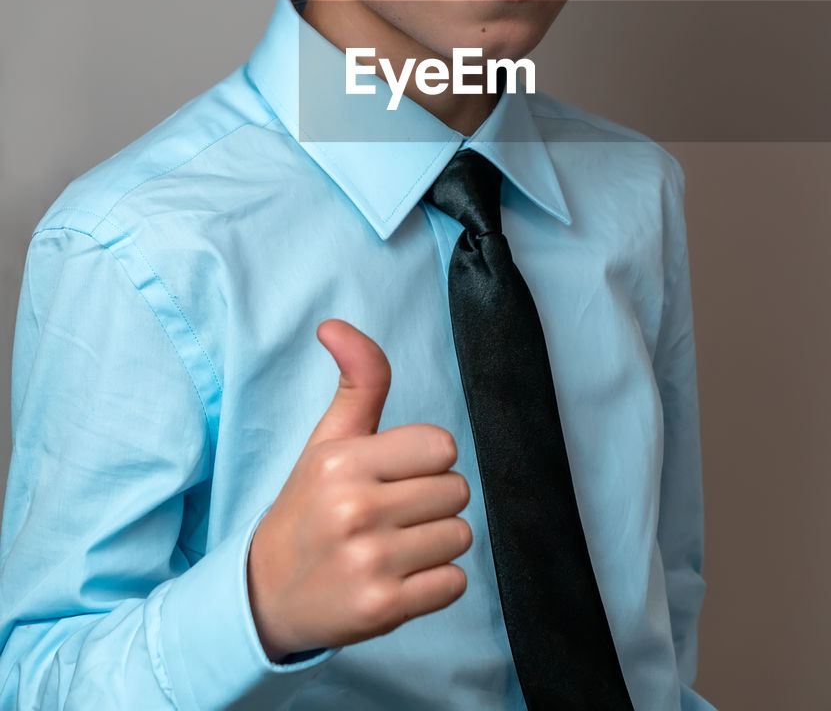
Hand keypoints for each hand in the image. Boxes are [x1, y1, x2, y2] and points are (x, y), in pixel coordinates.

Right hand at [246, 319, 471, 658]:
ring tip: (394, 545)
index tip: (395, 474)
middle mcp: (356, 510)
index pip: (442, 447)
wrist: (265, 594)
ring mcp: (370, 563)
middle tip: (392, 513)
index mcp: (343, 462)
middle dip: (432, 500)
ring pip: (460, 536)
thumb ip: (357, 381)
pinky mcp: (383, 610)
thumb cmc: (308, 507)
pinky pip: (454, 583)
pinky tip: (399, 577)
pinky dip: (436, 583)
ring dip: (436, 543)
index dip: (426, 460)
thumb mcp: (328, 440)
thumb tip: (333, 324)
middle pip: (456, 491)